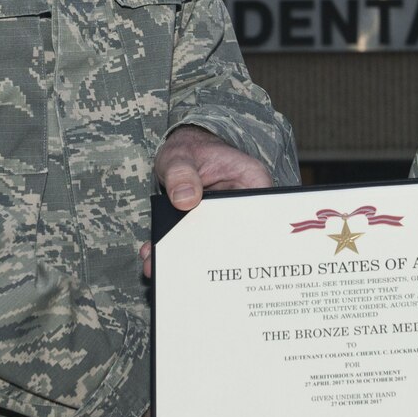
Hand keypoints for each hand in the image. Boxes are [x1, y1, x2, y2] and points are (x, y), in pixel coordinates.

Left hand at [145, 126, 272, 277]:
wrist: (179, 155)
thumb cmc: (187, 149)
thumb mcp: (180, 156)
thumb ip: (181, 173)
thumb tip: (185, 199)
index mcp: (252, 181)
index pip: (262, 213)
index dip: (249, 236)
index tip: (225, 252)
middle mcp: (244, 202)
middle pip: (237, 235)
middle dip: (208, 255)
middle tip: (184, 267)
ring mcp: (227, 218)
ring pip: (214, 244)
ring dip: (187, 257)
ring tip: (158, 264)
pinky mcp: (209, 227)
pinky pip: (197, 243)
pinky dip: (176, 251)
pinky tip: (155, 255)